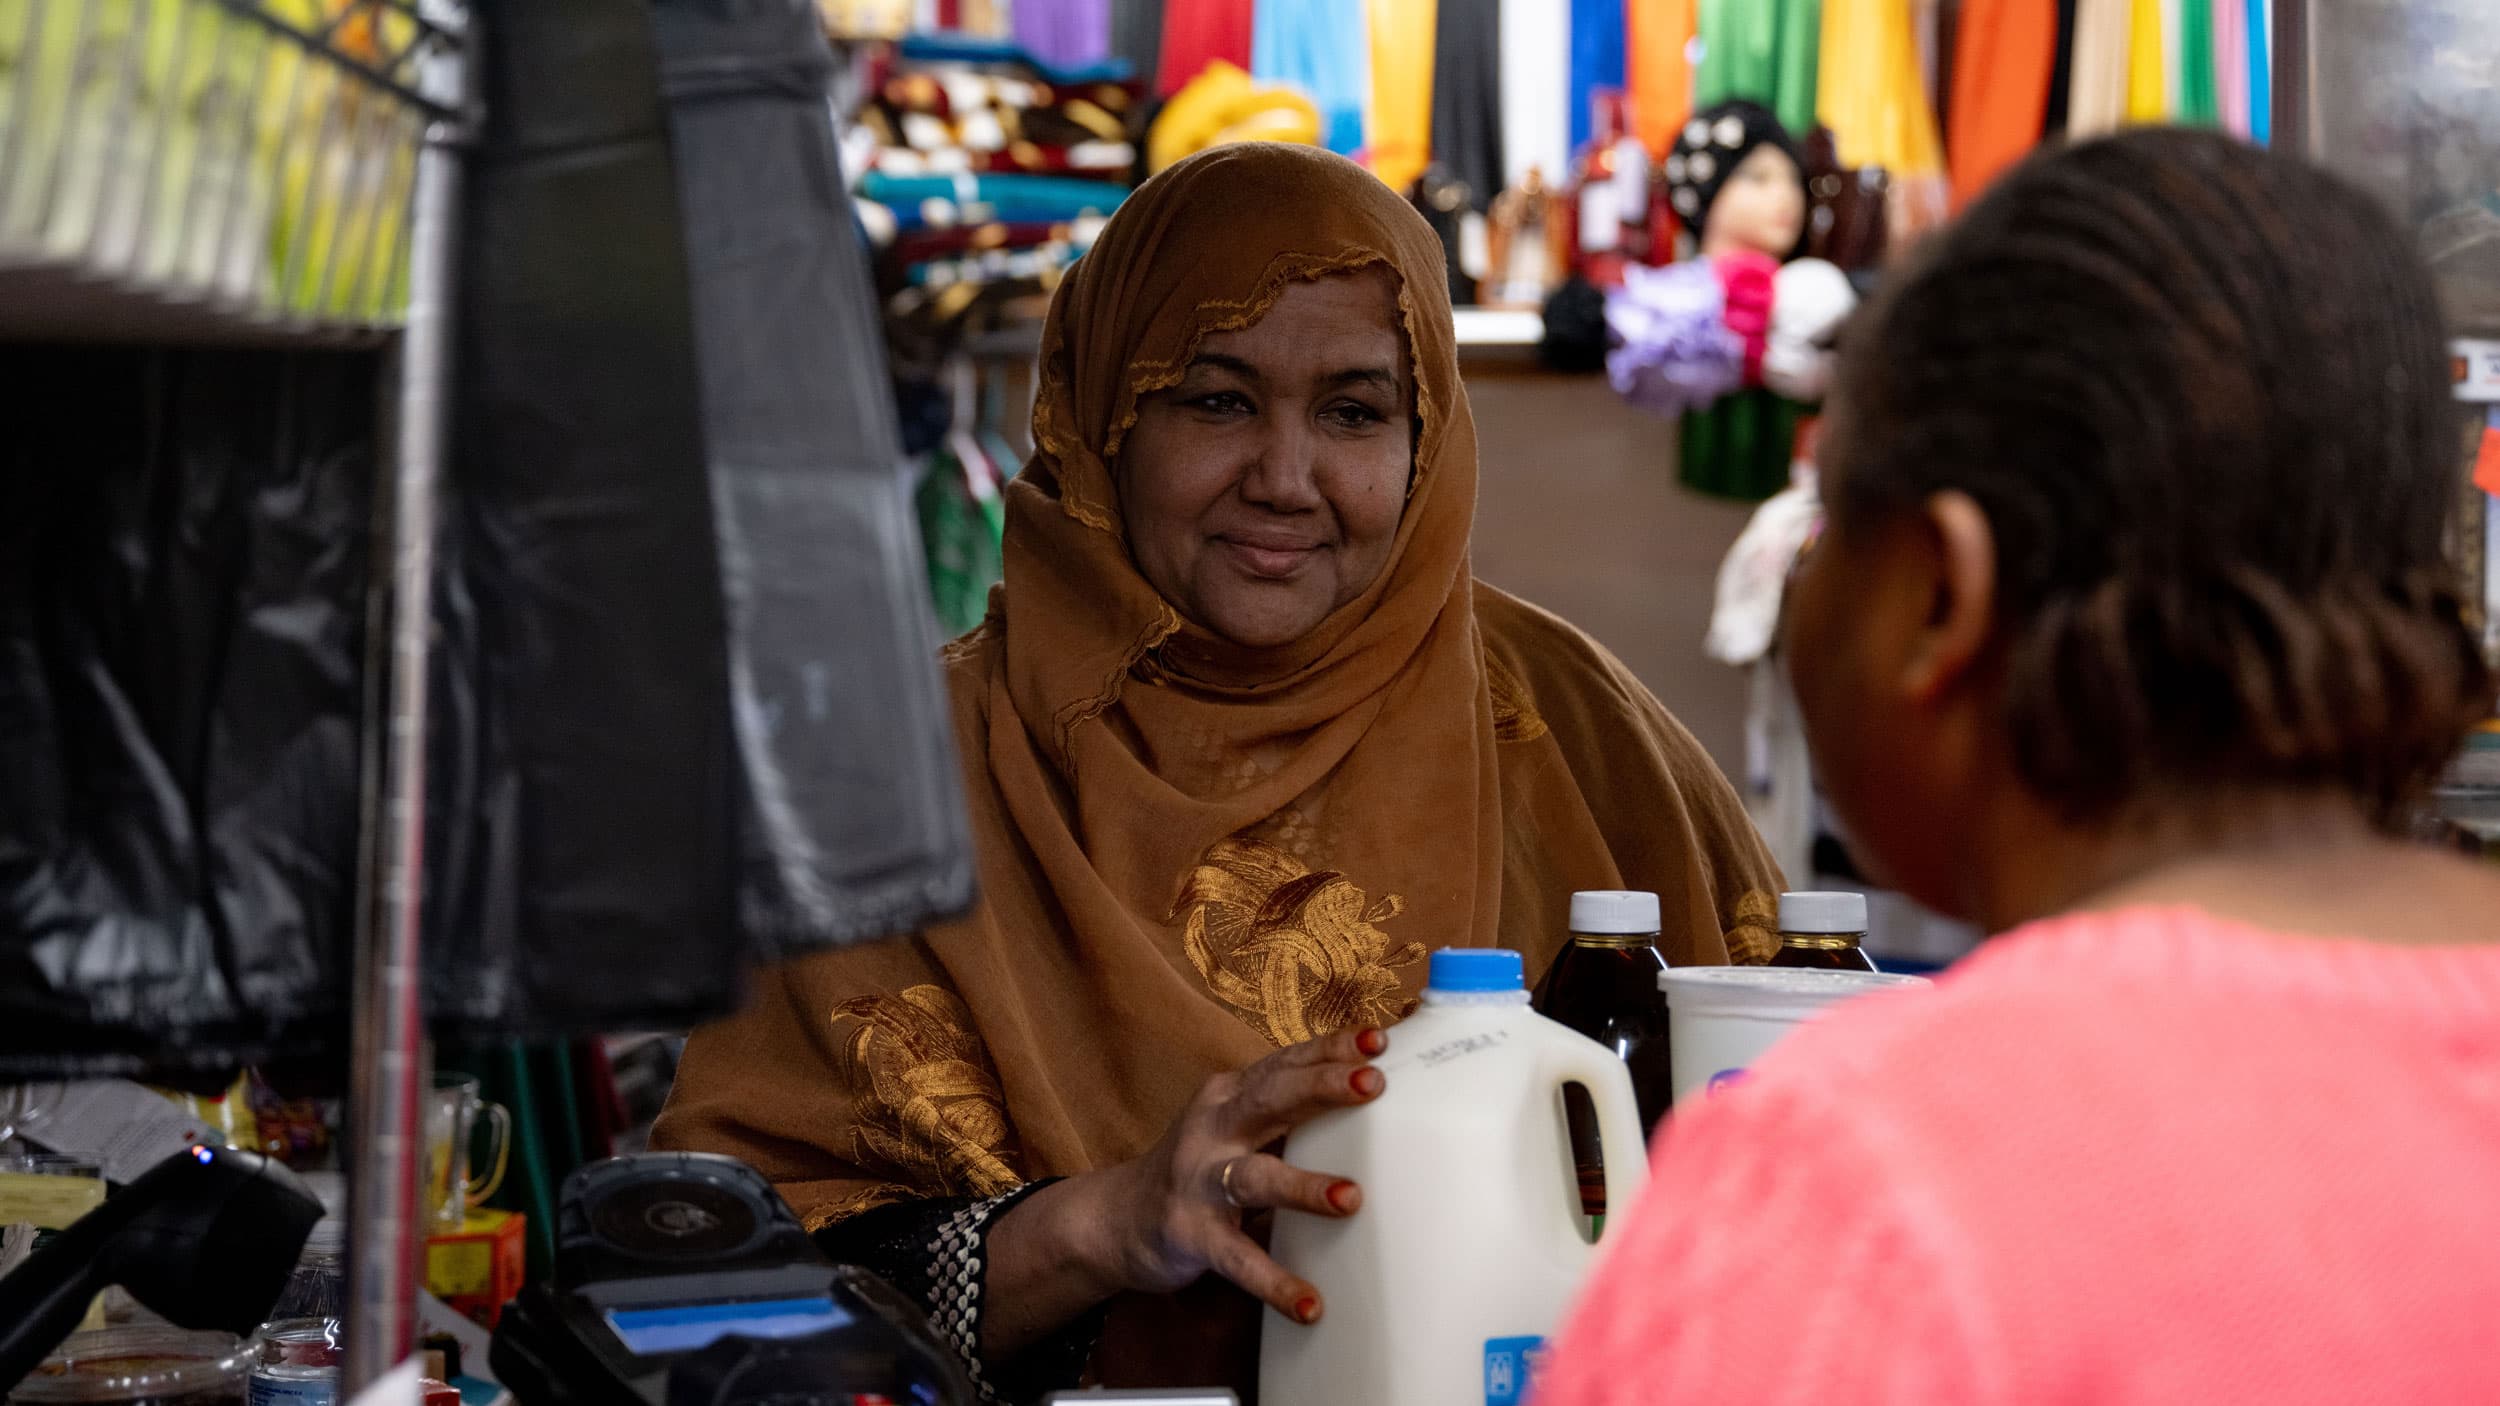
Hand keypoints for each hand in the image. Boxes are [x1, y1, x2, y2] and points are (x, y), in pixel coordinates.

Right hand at [1096, 1025, 1387, 1323]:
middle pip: (1270, 1099)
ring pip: (1255, 1178)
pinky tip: (1309, 1304)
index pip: (1283, 1063)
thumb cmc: (1196, 1169)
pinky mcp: (1189, 1234)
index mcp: (1229, 1096)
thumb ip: (1285, 1114)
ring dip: (1303, 1186)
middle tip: (1373, 1083)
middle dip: (1321, 1088)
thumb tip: (1367, 1103)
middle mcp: (1212, 1128)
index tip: (1376, 1039)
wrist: (1115, 1220)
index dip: (1328, 1049)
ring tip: (1350, 1198)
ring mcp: (1197, 1181)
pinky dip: (1273, 1281)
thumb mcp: (1234, 1128)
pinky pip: (1237, 1258)